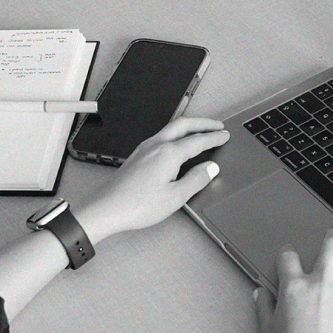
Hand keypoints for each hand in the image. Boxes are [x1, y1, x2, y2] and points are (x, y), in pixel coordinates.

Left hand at [75, 117, 229, 242]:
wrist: (107, 209)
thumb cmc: (137, 205)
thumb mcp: (176, 197)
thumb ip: (196, 179)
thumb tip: (210, 168)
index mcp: (168, 154)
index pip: (198, 141)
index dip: (214, 138)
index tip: (225, 136)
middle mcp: (156, 145)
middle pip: (184, 125)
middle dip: (203, 123)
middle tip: (218, 126)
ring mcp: (145, 148)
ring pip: (171, 128)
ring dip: (189, 127)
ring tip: (201, 131)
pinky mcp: (138, 155)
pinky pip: (162, 136)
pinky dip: (176, 134)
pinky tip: (178, 143)